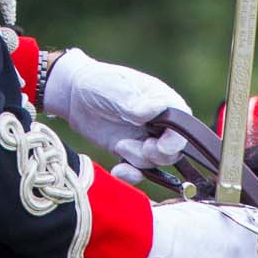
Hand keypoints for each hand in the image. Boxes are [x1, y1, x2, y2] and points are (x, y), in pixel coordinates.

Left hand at [42, 47, 189, 183]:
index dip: (176, 141)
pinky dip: (129, 175)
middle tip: (136, 147)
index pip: (183, 128)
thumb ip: (136, 103)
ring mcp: (144, 139)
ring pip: (154, 162)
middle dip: (157, 155)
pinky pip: (137, 171)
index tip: (160, 145)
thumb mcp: (116, 88)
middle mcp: (160, 124)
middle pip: (173, 151)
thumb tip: (157, 110)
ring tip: (119, 145)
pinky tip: (118, 170)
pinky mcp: (128, 151)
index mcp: (165, 104)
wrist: (73, 93)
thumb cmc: (99, 82)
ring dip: (138, 160)